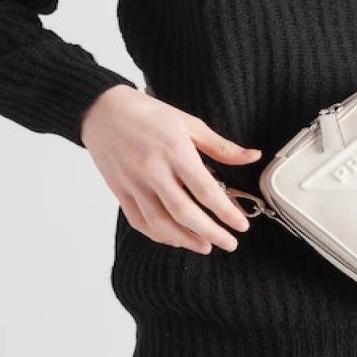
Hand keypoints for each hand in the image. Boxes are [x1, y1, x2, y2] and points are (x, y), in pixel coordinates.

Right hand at [80, 84, 261, 254]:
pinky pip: (140, 222)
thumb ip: (221, 146)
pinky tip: (176, 238)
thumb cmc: (149, 114)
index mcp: (175, 151)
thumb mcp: (189, 123)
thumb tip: (253, 156)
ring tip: (206, 246)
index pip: (206, 190)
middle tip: (230, 243)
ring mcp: (135, 184)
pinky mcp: (120, 192)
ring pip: (161, 223)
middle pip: (185, 213)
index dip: (226, 212)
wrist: (103, 111)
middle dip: (211, 233)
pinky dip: (159, 235)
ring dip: (186, 240)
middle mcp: (154, 171)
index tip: (242, 225)